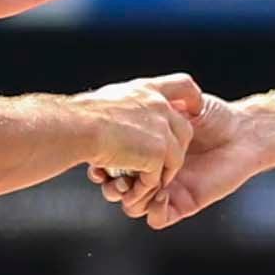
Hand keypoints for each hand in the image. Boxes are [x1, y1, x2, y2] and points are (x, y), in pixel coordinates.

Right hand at [77, 74, 201, 199]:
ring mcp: (163, 131)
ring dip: (160, 172)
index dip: (192, 98)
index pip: (184, 86)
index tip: (195, 109)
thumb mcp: (110, 99)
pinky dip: (147, 186)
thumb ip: (127, 105)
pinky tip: (134, 188)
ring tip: (143, 180)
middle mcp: (160, 107)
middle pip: (185, 130)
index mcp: (148, 90)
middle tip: (157, 162)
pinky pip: (159, 177)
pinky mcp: (159, 154)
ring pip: (175, 158)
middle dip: (174, 149)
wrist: (79, 127)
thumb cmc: (83, 114)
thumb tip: (121, 115)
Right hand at [112, 95, 266, 226]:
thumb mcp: (175, 105)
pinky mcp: (183, 204)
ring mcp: (167, 190)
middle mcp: (153, 173)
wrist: (243, 132)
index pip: (114, 165)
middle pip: (119, 189)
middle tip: (109, 178)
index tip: (96, 159)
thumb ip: (153, 108)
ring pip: (134, 207)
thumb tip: (123, 111)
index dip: (102, 164)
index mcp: (146, 151)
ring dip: (130, 200)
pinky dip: (154, 211)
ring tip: (133, 187)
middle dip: (110, 186)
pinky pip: (158, 219)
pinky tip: (161, 194)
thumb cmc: (213, 115)